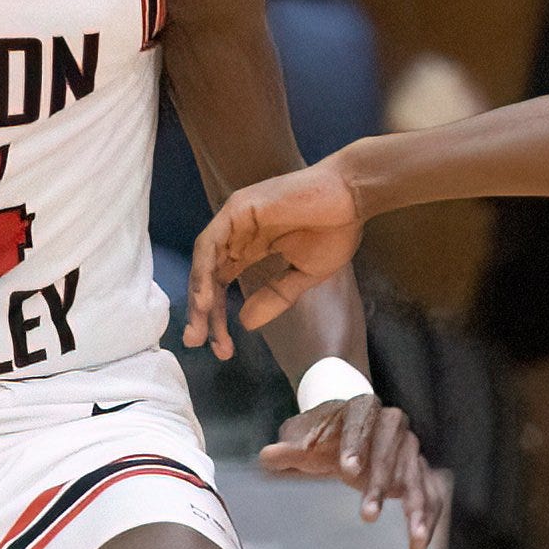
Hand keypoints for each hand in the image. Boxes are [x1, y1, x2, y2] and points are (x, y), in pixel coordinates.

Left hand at [186, 157, 362, 359]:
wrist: (351, 198)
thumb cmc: (335, 230)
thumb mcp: (304, 275)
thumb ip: (275, 296)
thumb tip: (245, 323)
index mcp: (253, 248)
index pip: (223, 284)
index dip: (219, 317)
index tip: (223, 349)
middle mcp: (238, 235)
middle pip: (209, 277)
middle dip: (202, 313)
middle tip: (196, 343)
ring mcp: (235, 221)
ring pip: (205, 263)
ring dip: (198, 297)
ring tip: (199, 329)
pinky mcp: (236, 210)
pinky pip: (210, 244)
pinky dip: (203, 272)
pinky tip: (205, 301)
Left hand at [260, 391, 450, 548]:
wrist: (346, 427)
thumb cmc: (323, 434)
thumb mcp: (303, 437)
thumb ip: (288, 448)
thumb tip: (268, 457)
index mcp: (363, 409)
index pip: (361, 424)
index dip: (356, 446)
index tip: (347, 469)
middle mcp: (393, 425)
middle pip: (392, 453)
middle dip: (382, 484)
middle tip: (368, 515)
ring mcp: (410, 449)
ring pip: (417, 477)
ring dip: (416, 509)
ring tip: (413, 536)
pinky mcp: (420, 471)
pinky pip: (431, 494)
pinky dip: (428, 519)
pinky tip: (419, 545)